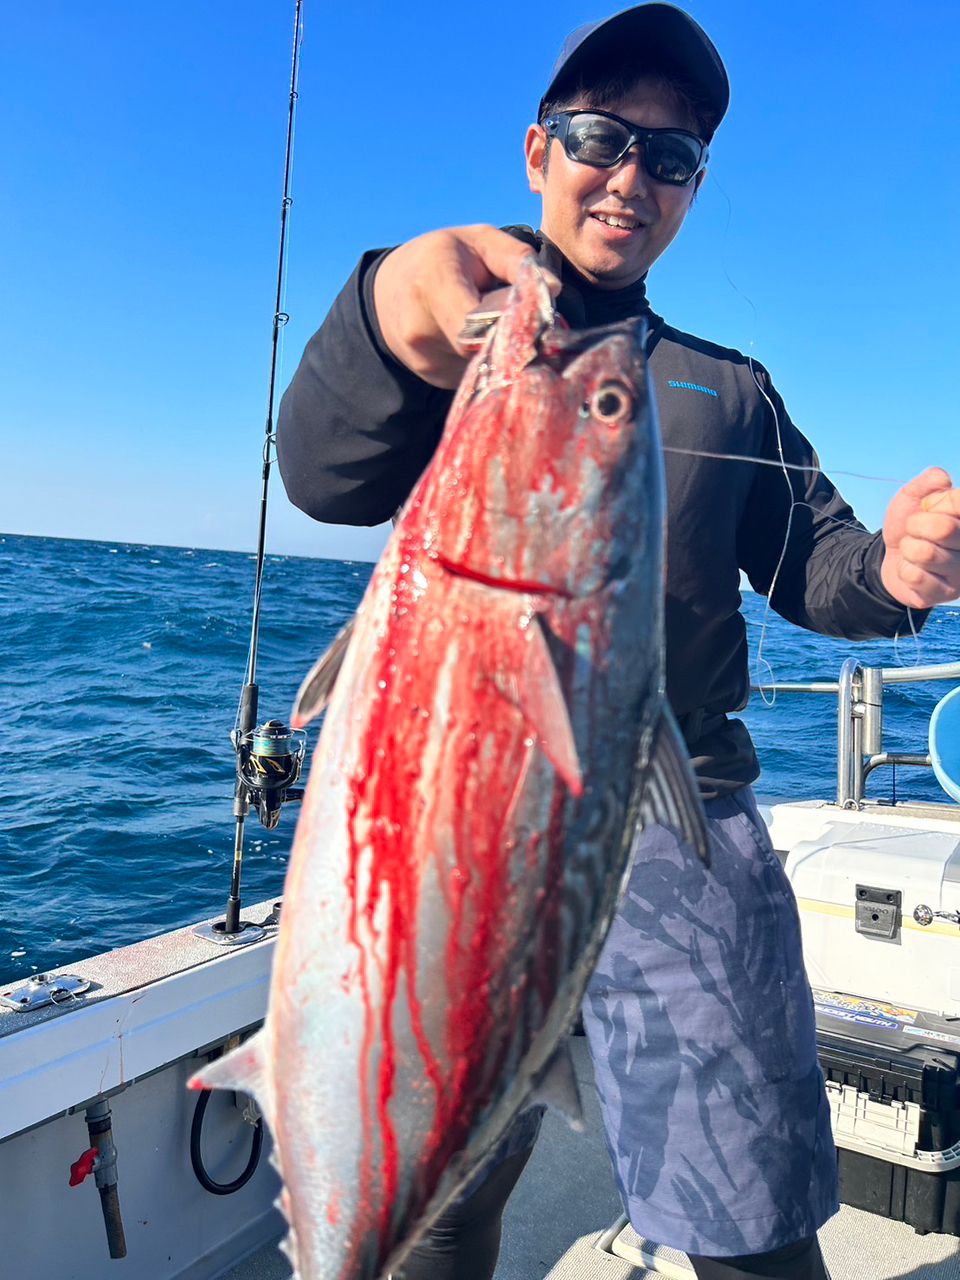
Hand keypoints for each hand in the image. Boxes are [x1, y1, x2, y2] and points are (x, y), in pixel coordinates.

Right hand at [373, 225, 553, 388]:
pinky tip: (479, 338)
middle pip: (483, 348)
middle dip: (511, 339)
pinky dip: (486, 358)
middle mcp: (421, 327)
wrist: (389, 289)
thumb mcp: (479, 241)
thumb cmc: (443, 257)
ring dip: (500, 349)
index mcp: (433, 283)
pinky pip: (475, 373)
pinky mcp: (433, 376)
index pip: (475, 322)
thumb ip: (516, 259)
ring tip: (495, 323)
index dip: (510, 326)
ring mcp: (425, 358)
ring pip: (483, 363)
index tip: (536, 321)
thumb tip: (553, 288)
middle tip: (528, 324)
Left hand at [880, 467, 959, 607]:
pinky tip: (912, 569)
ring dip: (909, 549)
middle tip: (915, 531)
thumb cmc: (910, 525)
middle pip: (944, 529)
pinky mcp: (946, 594)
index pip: (959, 503)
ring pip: (925, 553)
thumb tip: (943, 479)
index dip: (937, 503)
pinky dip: (904, 569)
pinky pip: (915, 576)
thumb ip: (927, 483)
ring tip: (913, 551)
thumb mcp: (913, 497)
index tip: (928, 507)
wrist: (892, 556)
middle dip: (916, 526)